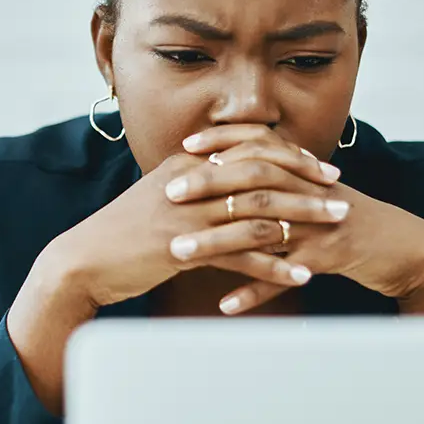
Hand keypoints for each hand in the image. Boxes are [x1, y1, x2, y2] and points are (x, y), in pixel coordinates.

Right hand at [40, 150, 341, 308]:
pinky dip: (276, 265)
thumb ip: (194, 187)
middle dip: (307, 183)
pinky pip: (242, 256)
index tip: (320, 167)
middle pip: (262, 174)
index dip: (289, 156)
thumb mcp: (159, 198)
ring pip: (259, 211)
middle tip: (340, 194)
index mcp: (186, 165)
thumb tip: (228, 183)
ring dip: (303, 220)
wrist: (83, 262)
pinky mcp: (184, 249)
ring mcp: (188, 215)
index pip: (248, 148)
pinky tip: (301, 275)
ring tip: (335, 229)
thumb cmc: (121, 234)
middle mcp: (191, 182)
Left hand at [173, 124, 423, 314]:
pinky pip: (284, 276)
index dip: (221, 143)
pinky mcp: (327, 259)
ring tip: (180, 254)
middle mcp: (308, 191)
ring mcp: (318, 225)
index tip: (184, 148)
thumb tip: (225, 166)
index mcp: (302, 171)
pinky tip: (225, 304)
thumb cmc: (345, 217)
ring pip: (262, 230)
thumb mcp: (311, 189)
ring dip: (218, 243)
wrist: (401, 244)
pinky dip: (254, 291)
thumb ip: (275, 176)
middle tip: (169, 195)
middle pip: (253, 181)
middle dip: (209, 186)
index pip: (257, 146)